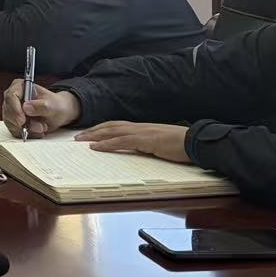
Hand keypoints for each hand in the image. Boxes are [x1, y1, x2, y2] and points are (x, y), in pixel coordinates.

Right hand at [3, 80, 80, 136]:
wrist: (58, 113)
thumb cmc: (55, 105)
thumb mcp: (52, 105)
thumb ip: (40, 106)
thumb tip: (26, 107)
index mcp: (20, 87)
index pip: (11, 96)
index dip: (14, 109)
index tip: (22, 120)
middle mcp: (13, 98)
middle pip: (8, 111)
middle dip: (23, 122)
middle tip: (38, 127)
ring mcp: (12, 110)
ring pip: (11, 122)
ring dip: (27, 129)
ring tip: (42, 127)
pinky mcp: (14, 122)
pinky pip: (15, 130)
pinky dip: (27, 133)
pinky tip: (38, 131)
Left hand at [75, 121, 192, 163]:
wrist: (197, 142)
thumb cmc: (183, 145)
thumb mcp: (162, 144)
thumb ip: (150, 145)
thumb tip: (142, 150)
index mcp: (143, 128)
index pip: (118, 126)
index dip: (102, 129)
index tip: (90, 133)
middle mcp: (140, 127)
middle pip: (110, 126)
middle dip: (93, 130)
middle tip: (77, 136)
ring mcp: (142, 132)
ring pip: (112, 131)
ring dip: (94, 135)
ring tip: (80, 140)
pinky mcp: (146, 140)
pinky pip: (122, 141)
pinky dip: (107, 144)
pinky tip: (96, 147)